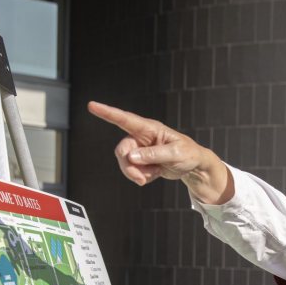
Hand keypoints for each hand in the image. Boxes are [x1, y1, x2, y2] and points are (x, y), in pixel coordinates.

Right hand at [87, 101, 205, 185]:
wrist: (194, 166)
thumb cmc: (188, 153)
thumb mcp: (174, 154)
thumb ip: (153, 155)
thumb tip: (131, 156)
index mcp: (149, 128)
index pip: (125, 119)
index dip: (107, 113)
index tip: (92, 105)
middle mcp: (142, 137)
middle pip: (122, 150)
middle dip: (128, 166)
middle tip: (140, 179)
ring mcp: (141, 150)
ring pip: (126, 163)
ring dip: (136, 173)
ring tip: (153, 175)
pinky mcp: (142, 162)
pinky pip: (134, 172)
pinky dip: (143, 177)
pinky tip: (156, 174)